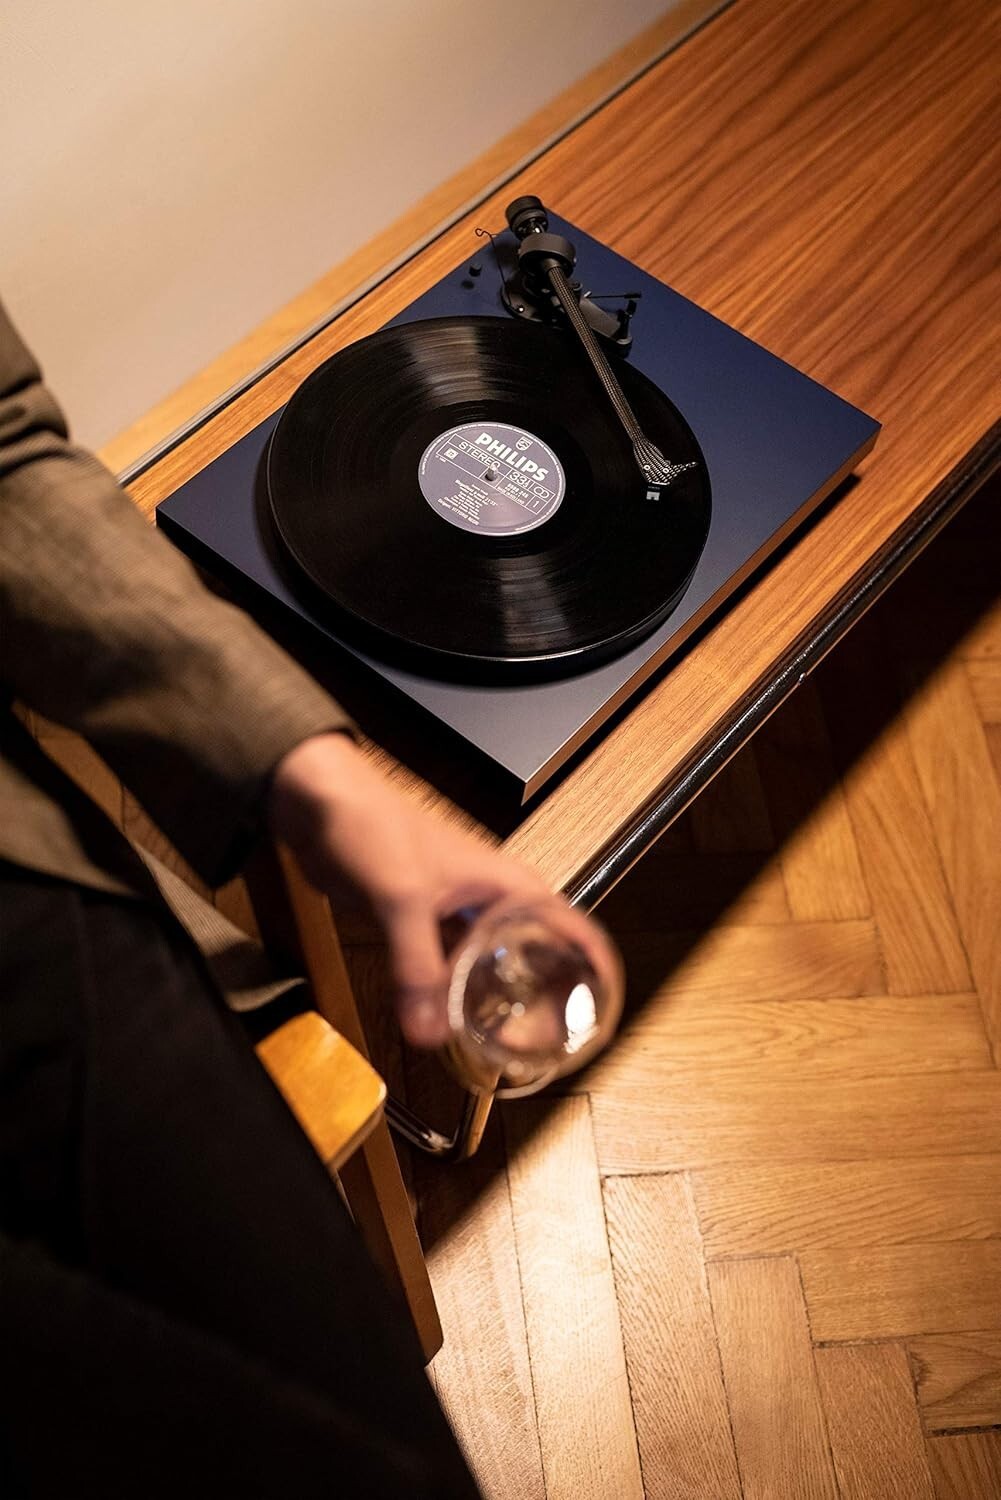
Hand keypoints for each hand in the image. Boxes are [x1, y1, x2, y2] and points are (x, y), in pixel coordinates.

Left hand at [268, 733, 615, 1047]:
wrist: (321, 805)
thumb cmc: (374, 825)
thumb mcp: (403, 899)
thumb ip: (416, 966)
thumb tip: (429, 1033)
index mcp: (509, 886)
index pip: (574, 928)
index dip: (596, 971)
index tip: (602, 1017)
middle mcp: (493, 902)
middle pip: (539, 955)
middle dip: (550, 1000)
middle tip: (550, 1048)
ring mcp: (458, 914)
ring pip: (494, 965)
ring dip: (502, 1000)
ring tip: (510, 1046)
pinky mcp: (424, 925)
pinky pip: (452, 968)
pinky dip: (458, 995)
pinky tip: (452, 1023)